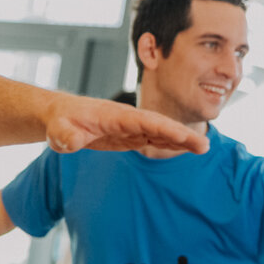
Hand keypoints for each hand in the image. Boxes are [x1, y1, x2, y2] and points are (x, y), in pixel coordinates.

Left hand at [45, 96, 206, 155]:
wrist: (60, 117)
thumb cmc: (60, 123)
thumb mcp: (59, 132)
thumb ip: (66, 138)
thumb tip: (68, 143)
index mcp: (115, 116)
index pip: (145, 121)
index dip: (165, 129)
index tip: (184, 136)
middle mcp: (127, 120)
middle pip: (159, 125)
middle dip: (182, 135)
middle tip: (205, 145)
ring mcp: (130, 127)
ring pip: (160, 132)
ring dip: (181, 140)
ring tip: (203, 148)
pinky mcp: (129, 136)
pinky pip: (153, 138)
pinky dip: (169, 143)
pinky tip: (184, 148)